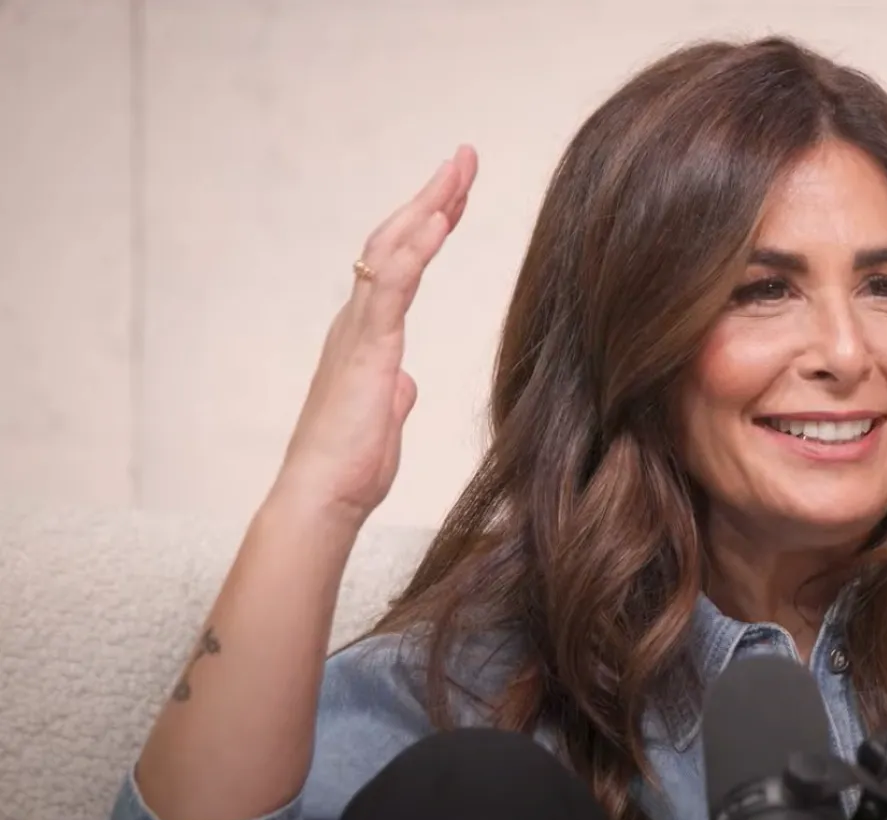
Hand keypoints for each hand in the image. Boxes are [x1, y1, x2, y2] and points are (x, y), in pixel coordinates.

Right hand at [272, 145, 478, 526]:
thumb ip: (394, 392)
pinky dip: (416, 249)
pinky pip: (391, 287)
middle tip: (464, 156)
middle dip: (433, 195)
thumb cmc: (352, 466)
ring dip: (428, 205)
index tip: (459, 193)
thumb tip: (404, 385)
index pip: (402, 263)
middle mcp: (357, 321)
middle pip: (396, 240)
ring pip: (391, 250)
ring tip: (459, 170)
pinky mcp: (366, 349)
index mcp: (367, 334)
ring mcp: (359, 331)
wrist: (323, 498)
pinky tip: (441, 219)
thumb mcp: (385, 419)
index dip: (431, 224)